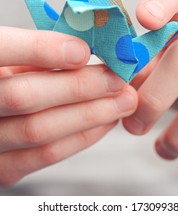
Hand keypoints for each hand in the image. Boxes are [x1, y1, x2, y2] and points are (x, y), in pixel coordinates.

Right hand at [0, 27, 136, 185]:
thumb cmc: (8, 76)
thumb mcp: (13, 56)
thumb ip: (36, 53)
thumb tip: (81, 51)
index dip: (40, 49)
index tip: (82, 50)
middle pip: (24, 96)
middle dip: (78, 87)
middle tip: (118, 79)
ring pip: (40, 130)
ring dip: (90, 114)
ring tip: (123, 101)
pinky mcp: (2, 169)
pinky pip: (45, 155)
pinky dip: (82, 137)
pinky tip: (105, 121)